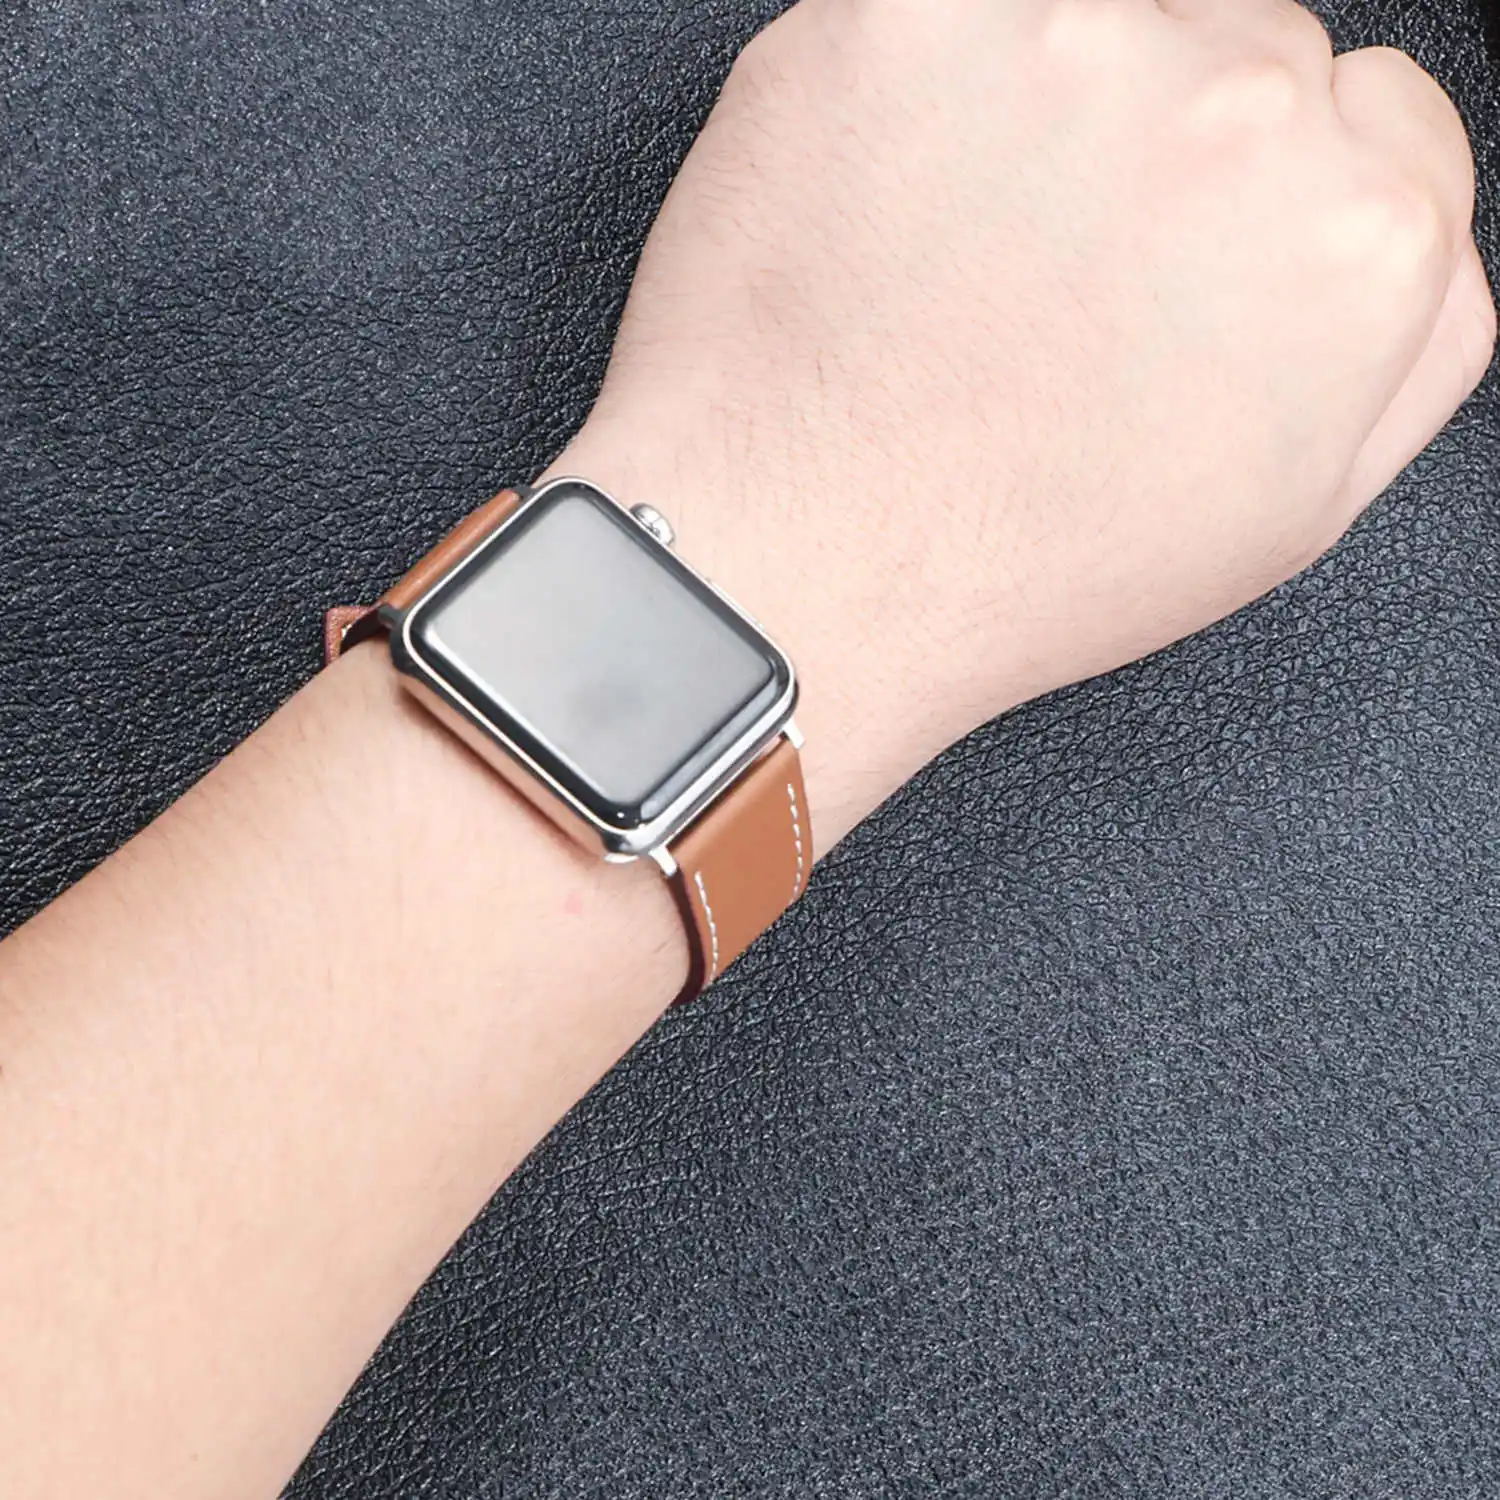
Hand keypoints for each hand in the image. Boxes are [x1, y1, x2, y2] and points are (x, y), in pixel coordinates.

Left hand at [560, 0, 1494, 843]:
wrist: (799, 569)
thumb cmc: (1010, 570)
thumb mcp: (1284, 510)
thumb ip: (1408, 334)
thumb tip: (1399, 213)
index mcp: (1358, 243)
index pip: (1372, 113)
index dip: (1263, 194)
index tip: (1181, 247)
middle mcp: (1239, 117)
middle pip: (1239, 50)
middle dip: (1161, 151)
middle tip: (1049, 283)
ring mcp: (1066, 50)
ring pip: (1094, 20)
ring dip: (1036, 113)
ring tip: (952, 271)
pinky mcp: (906, 18)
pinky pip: (942, 19)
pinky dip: (915, 100)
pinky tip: (883, 221)